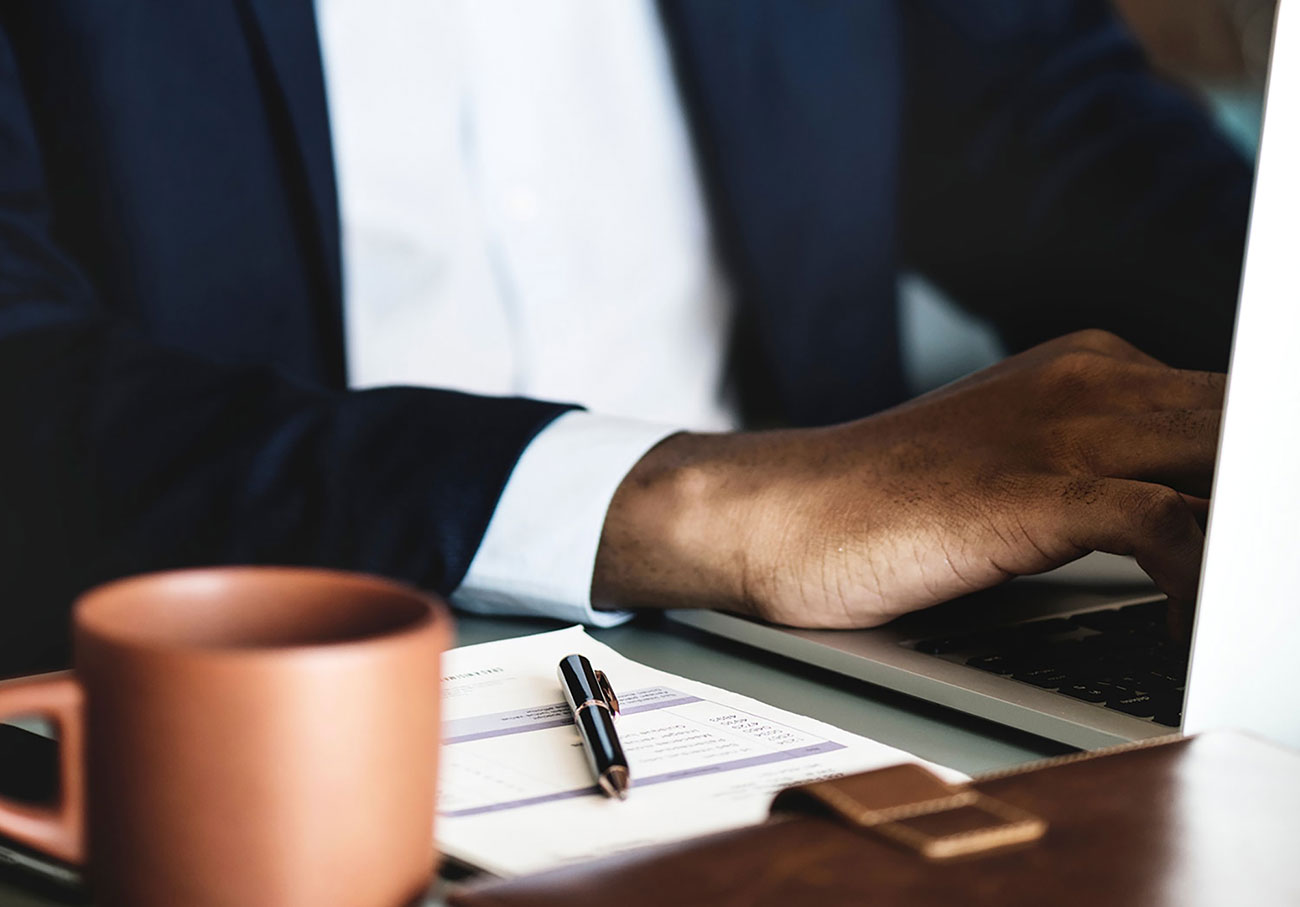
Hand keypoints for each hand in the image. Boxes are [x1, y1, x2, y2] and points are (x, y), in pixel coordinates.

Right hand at [592, 330, 1221, 627]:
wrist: (772, 512)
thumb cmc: (883, 511)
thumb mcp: (1013, 475)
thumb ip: (1103, 479)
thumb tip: (1193, 534)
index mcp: (1093, 371)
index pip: (1243, 408)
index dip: (1261, 481)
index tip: (1258, 548)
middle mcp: (1092, 381)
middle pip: (1252, 421)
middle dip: (1267, 501)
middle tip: (1262, 580)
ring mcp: (1062, 430)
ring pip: (1236, 456)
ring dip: (1254, 537)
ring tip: (1248, 610)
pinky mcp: (1028, 491)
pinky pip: (1171, 526)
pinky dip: (1205, 585)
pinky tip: (1191, 631)